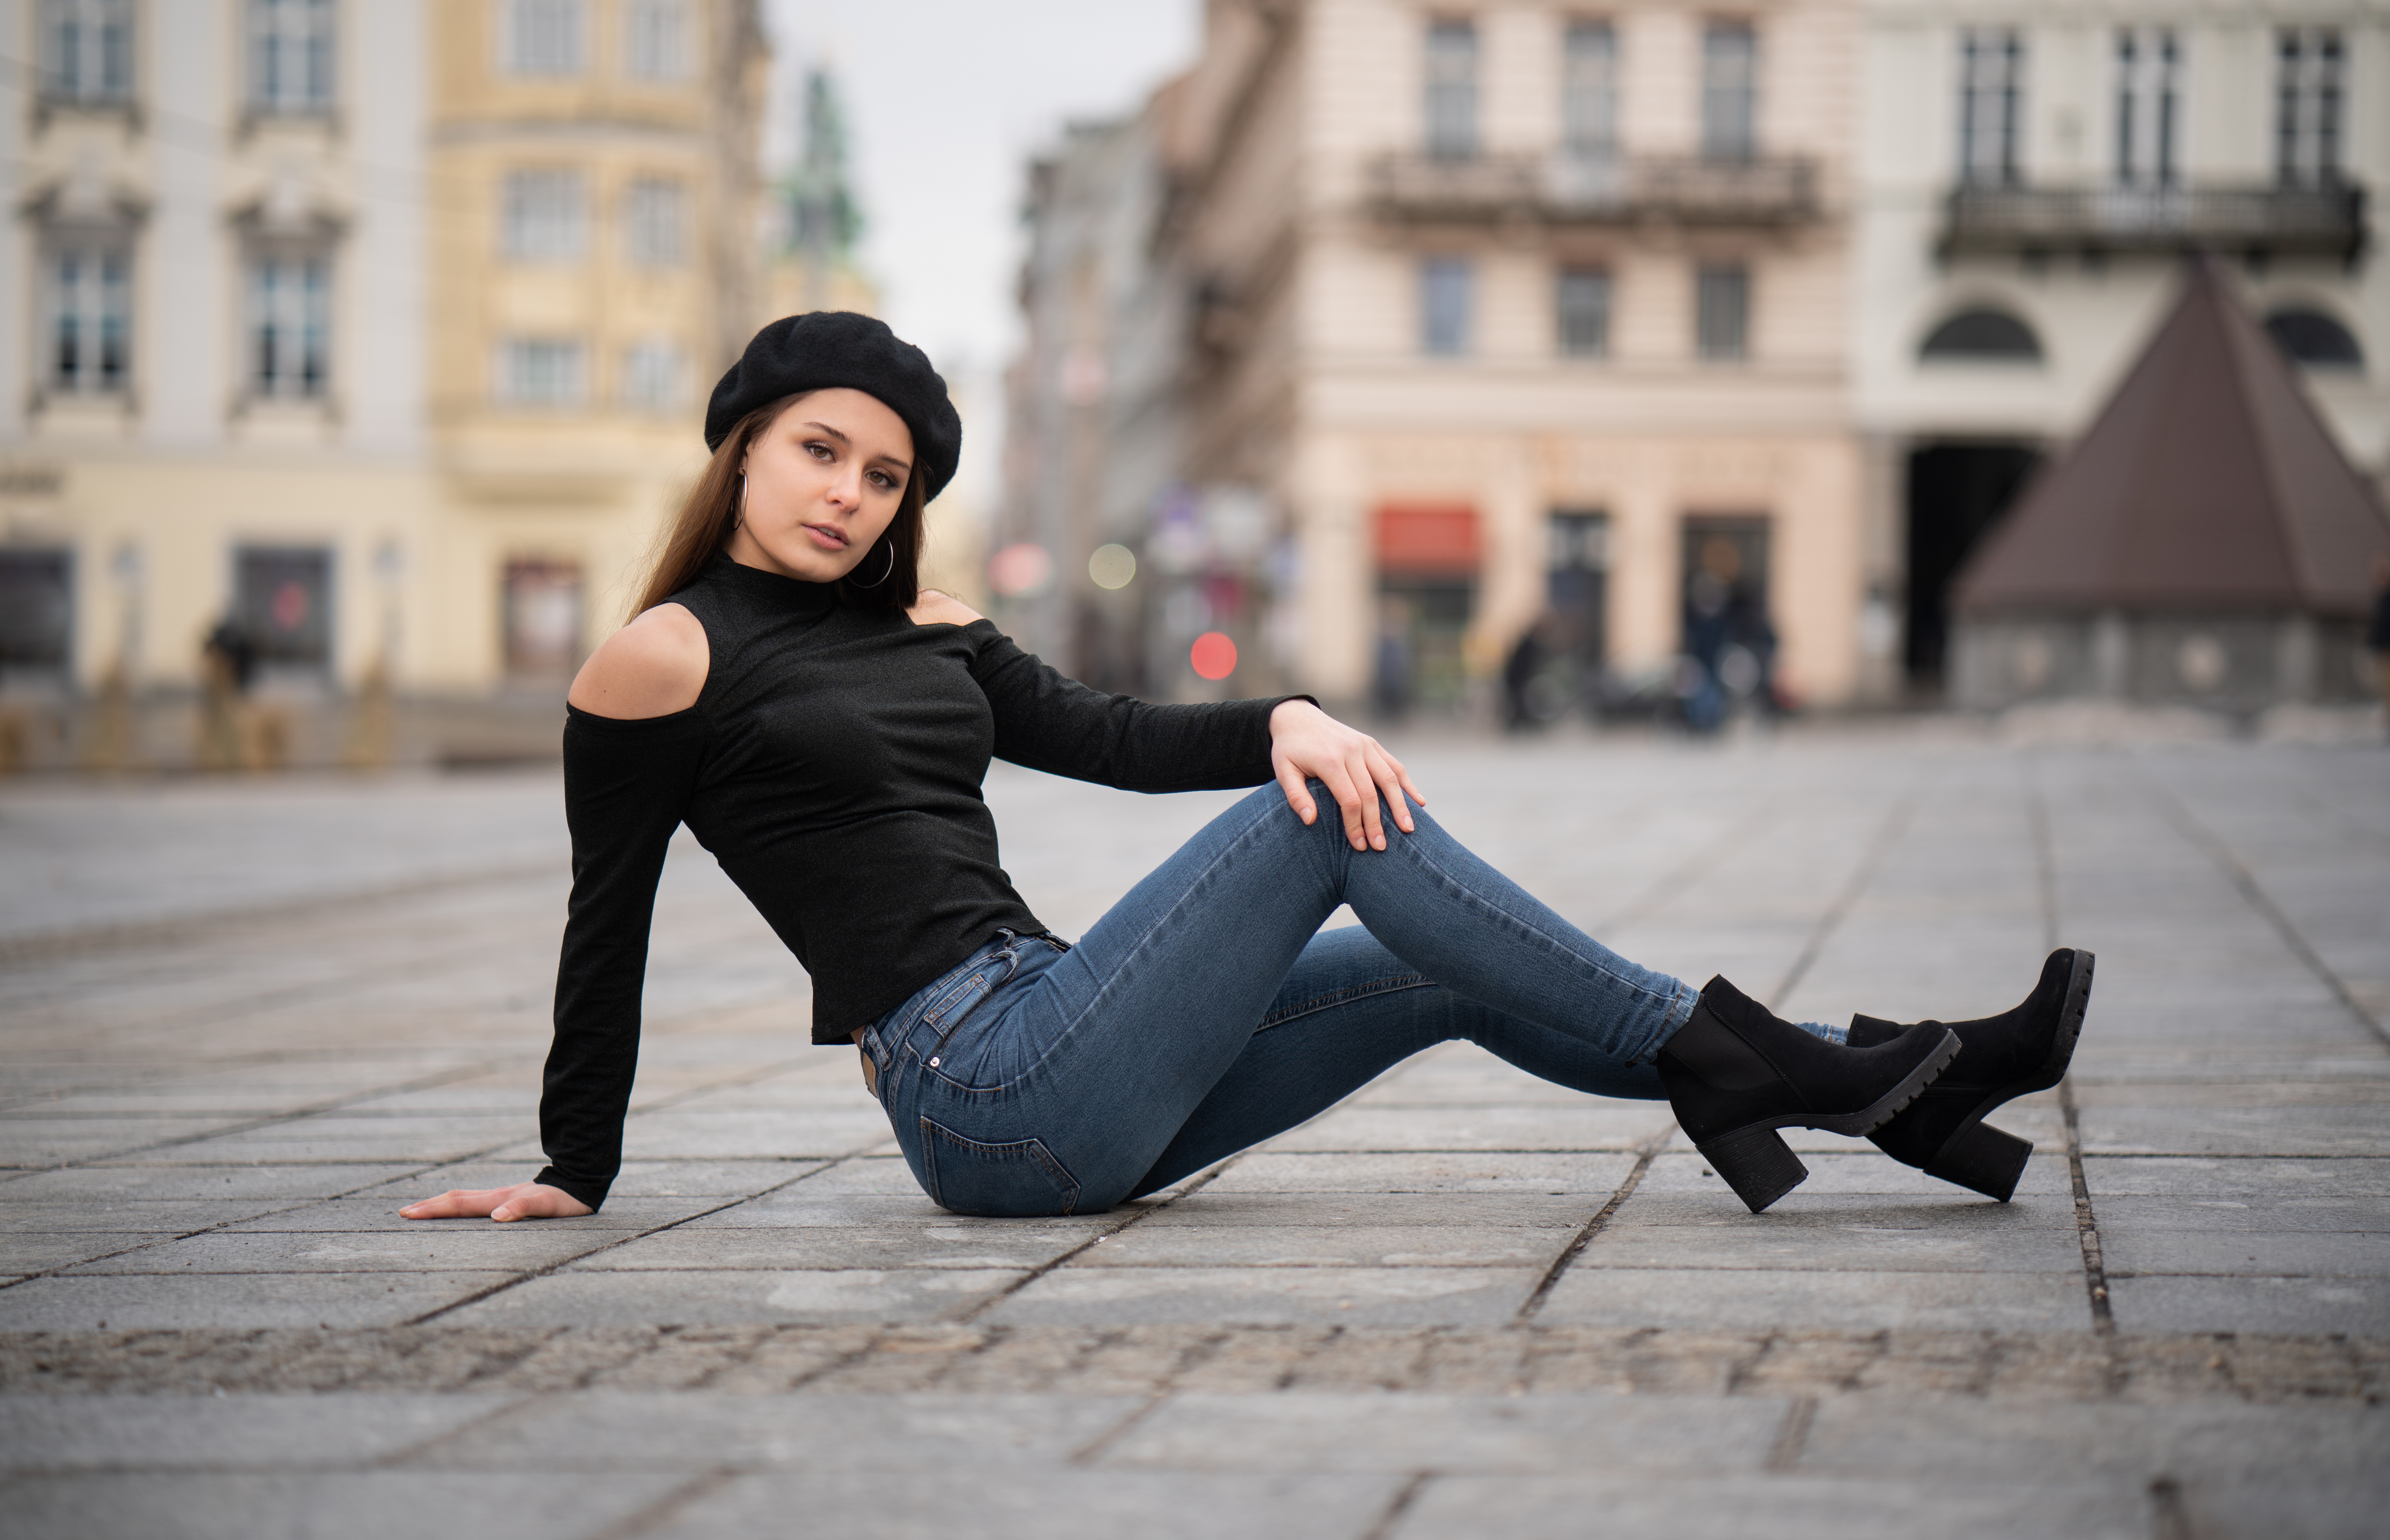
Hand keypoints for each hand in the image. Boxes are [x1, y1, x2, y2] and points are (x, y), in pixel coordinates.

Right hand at [400, 1181, 592, 1222]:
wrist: (579, 1183)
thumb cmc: (563, 1199)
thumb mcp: (546, 1206)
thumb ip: (523, 1208)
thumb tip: (497, 1216)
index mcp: (499, 1200)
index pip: (460, 1205)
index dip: (435, 1209)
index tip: (409, 1213)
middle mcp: (496, 1198)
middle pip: (457, 1201)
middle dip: (430, 1207)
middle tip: (403, 1213)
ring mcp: (501, 1198)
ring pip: (465, 1201)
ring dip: (441, 1205)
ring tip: (419, 1211)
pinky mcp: (509, 1200)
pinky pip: (478, 1203)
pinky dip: (460, 1206)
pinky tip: (454, 1210)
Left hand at [1268, 699, 1425, 851]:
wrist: (1298, 718)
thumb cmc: (1289, 750)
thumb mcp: (1283, 771)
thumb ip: (1296, 796)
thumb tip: (1310, 821)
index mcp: (1329, 760)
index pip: (1349, 799)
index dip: (1356, 825)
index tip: (1359, 845)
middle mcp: (1351, 751)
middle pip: (1371, 792)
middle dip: (1377, 822)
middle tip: (1381, 847)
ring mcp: (1365, 745)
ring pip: (1389, 778)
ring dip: (1400, 805)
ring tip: (1408, 829)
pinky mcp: (1372, 743)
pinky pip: (1394, 765)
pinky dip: (1407, 783)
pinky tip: (1418, 802)